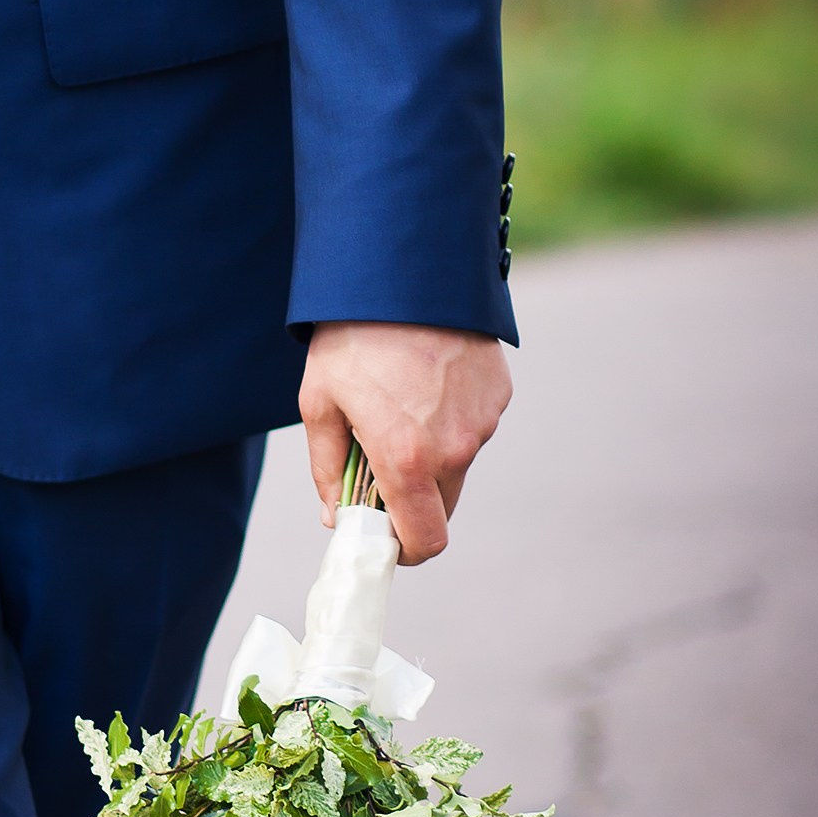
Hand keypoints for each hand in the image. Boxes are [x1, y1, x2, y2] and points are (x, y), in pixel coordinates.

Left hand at [298, 322, 512, 567]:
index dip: (404, 548)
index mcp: (407, 459)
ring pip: (458, 461)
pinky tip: (425, 377)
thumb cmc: (351, 335)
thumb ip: (327, 468)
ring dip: (432, 451)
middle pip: (441, 505)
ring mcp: (483, 421)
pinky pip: (474, 424)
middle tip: (379, 457)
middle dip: (412, 496)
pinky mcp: (498, 393)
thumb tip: (335, 516)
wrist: (404, 268)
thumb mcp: (320, 400)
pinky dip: (451, 416)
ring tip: (399, 398)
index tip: (384, 533)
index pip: (426, 541)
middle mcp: (455, 448)